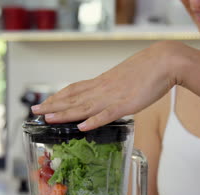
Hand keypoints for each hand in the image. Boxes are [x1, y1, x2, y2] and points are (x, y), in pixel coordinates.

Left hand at [31, 41, 184, 130]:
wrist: (165, 62)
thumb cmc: (148, 70)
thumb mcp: (125, 79)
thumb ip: (113, 89)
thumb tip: (107, 97)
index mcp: (103, 82)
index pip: (74, 89)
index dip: (58, 97)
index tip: (45, 102)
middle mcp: (103, 89)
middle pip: (73, 98)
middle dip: (53, 106)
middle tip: (35, 111)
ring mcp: (113, 97)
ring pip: (84, 106)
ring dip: (65, 113)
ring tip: (48, 119)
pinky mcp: (126, 104)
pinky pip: (107, 114)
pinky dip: (93, 121)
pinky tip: (81, 127)